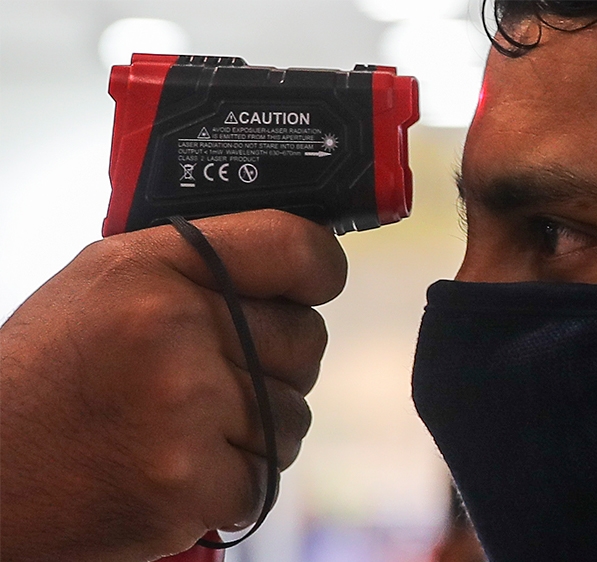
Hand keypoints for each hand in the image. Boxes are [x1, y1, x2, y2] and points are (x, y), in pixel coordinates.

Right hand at [0, 210, 345, 561]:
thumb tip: (294, 263)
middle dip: (273, 363)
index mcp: (151, 268)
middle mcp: (172, 328)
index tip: (316, 282)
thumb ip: (196, 267)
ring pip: (294, 414)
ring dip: (257, 429)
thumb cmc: (47, 380)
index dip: (318, 267)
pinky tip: (179, 469)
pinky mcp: (193, 482)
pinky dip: (233, 483)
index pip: (292, 246)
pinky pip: (267, 475)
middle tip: (212, 379)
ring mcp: (186, 407)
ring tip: (186, 429)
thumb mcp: (104, 287)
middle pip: (306, 338)